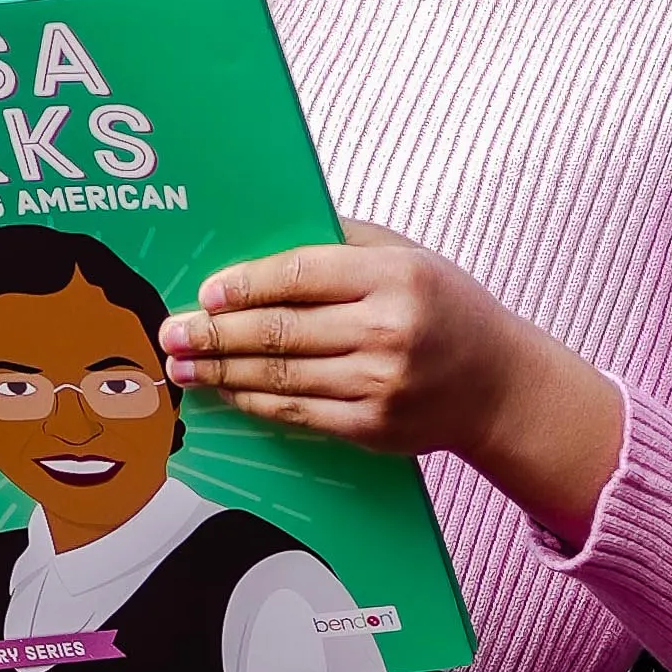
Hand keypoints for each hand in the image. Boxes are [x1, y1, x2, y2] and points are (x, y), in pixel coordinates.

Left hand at [161, 227, 623, 546]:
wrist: (499, 385)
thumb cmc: (447, 310)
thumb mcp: (410, 257)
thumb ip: (344, 244)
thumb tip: (265, 244)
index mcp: (395, 276)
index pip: (300, 275)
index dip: (245, 285)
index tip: (206, 291)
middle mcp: (388, 330)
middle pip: (281, 330)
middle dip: (216, 333)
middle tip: (173, 333)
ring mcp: (380, 384)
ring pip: (282, 376)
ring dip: (223, 372)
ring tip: (183, 367)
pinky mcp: (373, 427)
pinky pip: (299, 413)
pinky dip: (256, 403)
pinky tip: (227, 394)